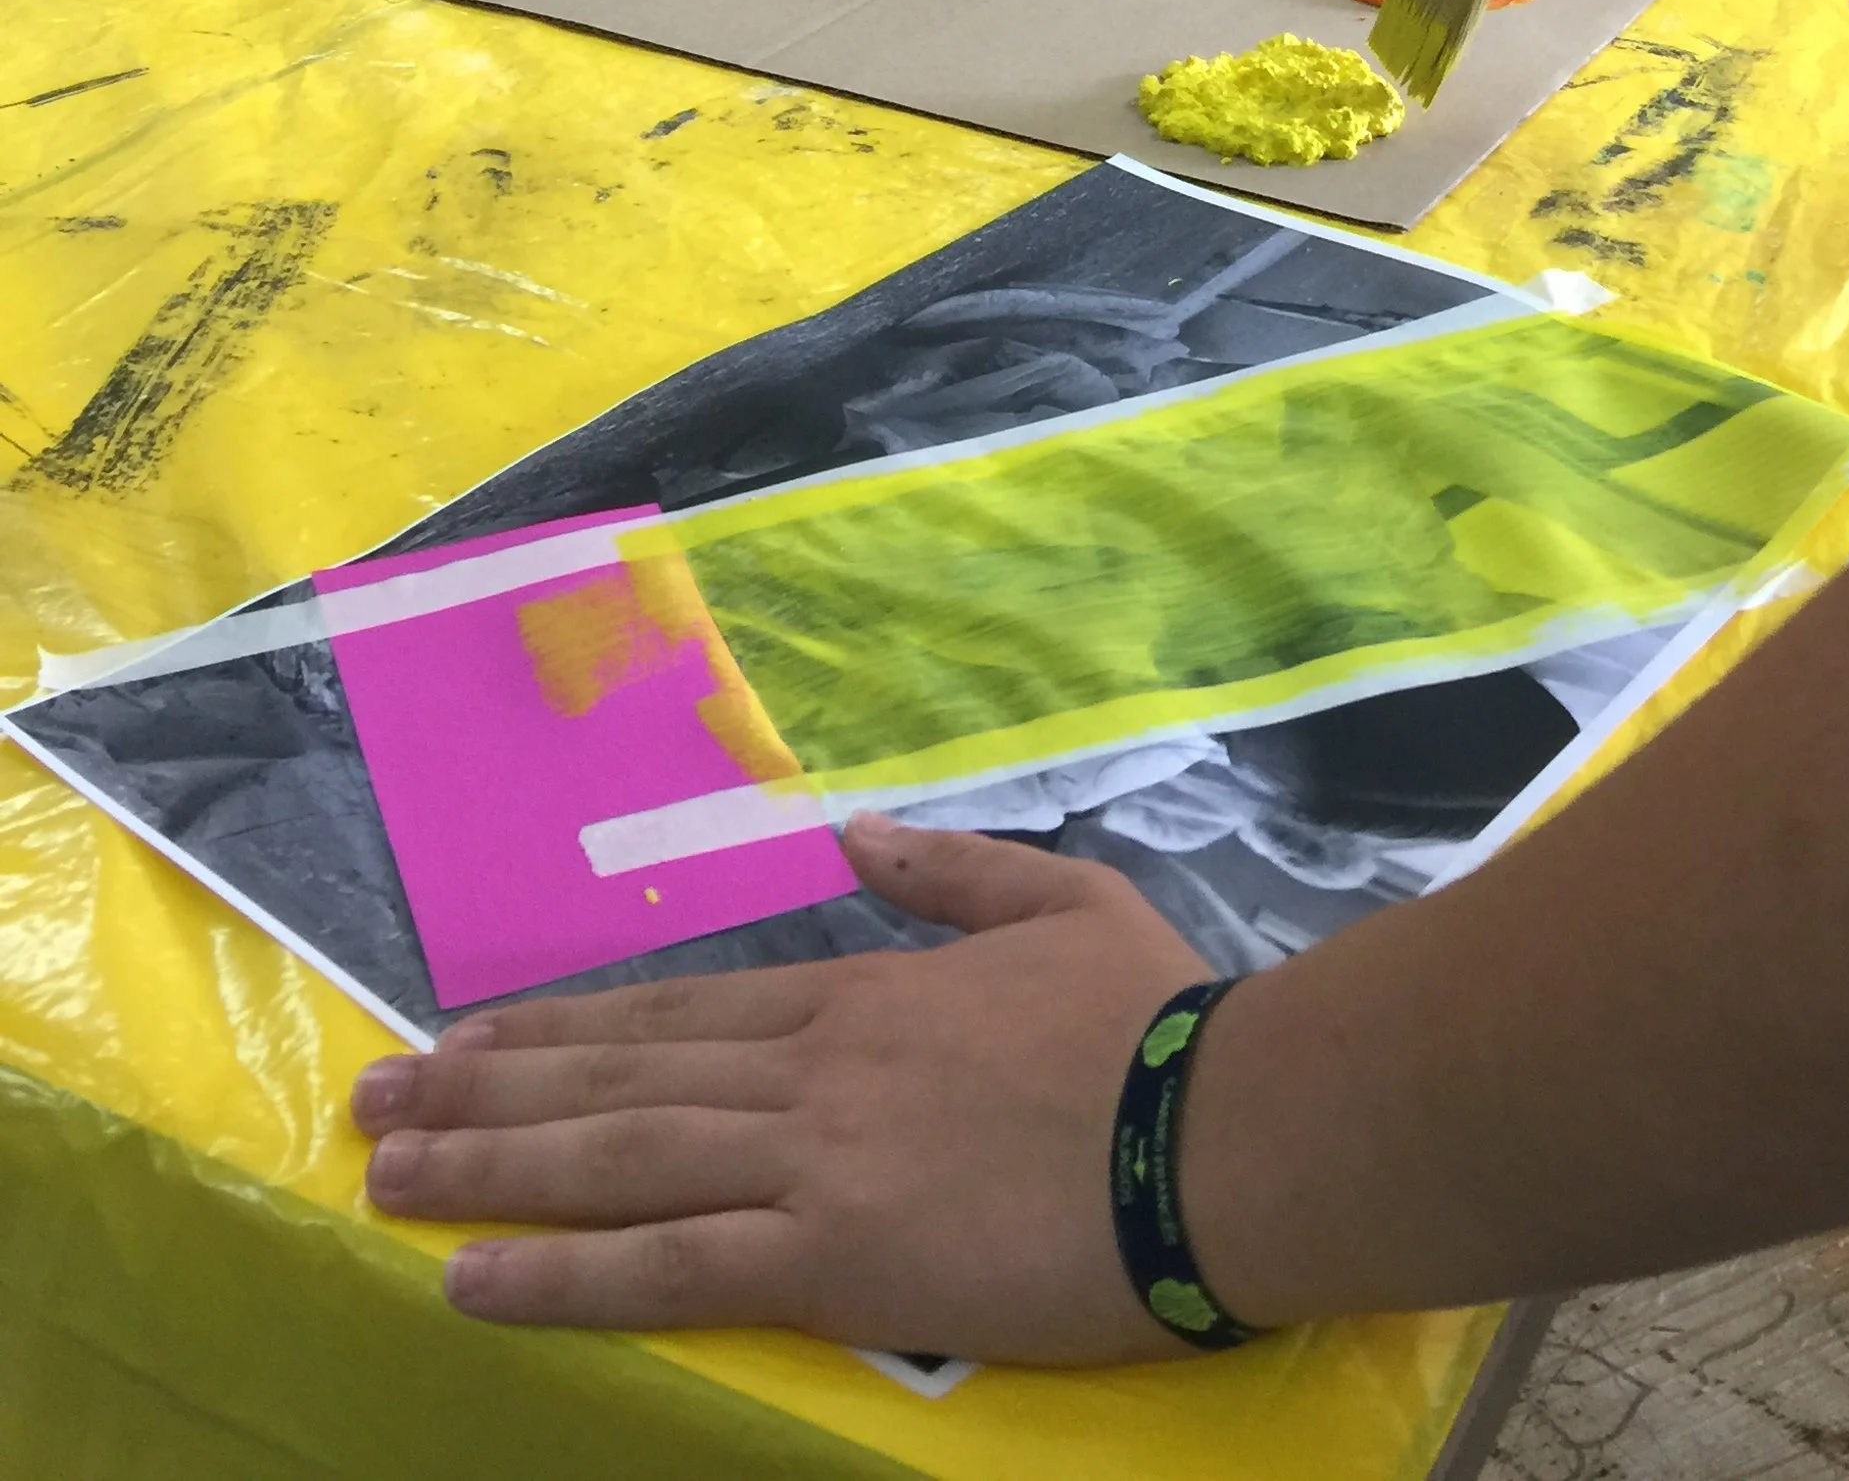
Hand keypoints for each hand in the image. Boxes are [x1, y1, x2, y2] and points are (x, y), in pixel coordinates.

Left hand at [352, 818, 1208, 1364]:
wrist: (1218, 1128)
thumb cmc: (1156, 1022)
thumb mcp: (1061, 901)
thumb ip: (950, 871)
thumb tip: (859, 834)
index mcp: (860, 993)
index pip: (675, 1012)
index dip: (559, 1029)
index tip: (464, 1036)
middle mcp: (810, 1069)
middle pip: (617, 1078)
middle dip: (482, 1092)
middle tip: (370, 1103)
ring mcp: (812, 1161)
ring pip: (616, 1157)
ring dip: (487, 1166)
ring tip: (385, 1173)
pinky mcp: (835, 1258)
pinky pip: (671, 1264)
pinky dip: (562, 1271)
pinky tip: (476, 1275)